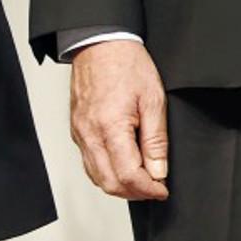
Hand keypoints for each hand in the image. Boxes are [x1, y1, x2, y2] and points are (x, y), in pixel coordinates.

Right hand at [69, 40, 169, 199]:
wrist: (101, 46)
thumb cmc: (128, 66)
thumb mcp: (153, 99)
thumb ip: (156, 139)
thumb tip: (159, 170)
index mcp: (110, 128)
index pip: (128, 175)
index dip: (148, 188)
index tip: (163, 190)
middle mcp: (89, 136)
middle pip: (109, 183)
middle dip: (135, 193)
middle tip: (156, 190)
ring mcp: (80, 136)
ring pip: (97, 177)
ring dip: (120, 186)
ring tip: (144, 182)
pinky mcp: (77, 132)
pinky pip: (90, 163)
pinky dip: (107, 174)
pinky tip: (124, 169)